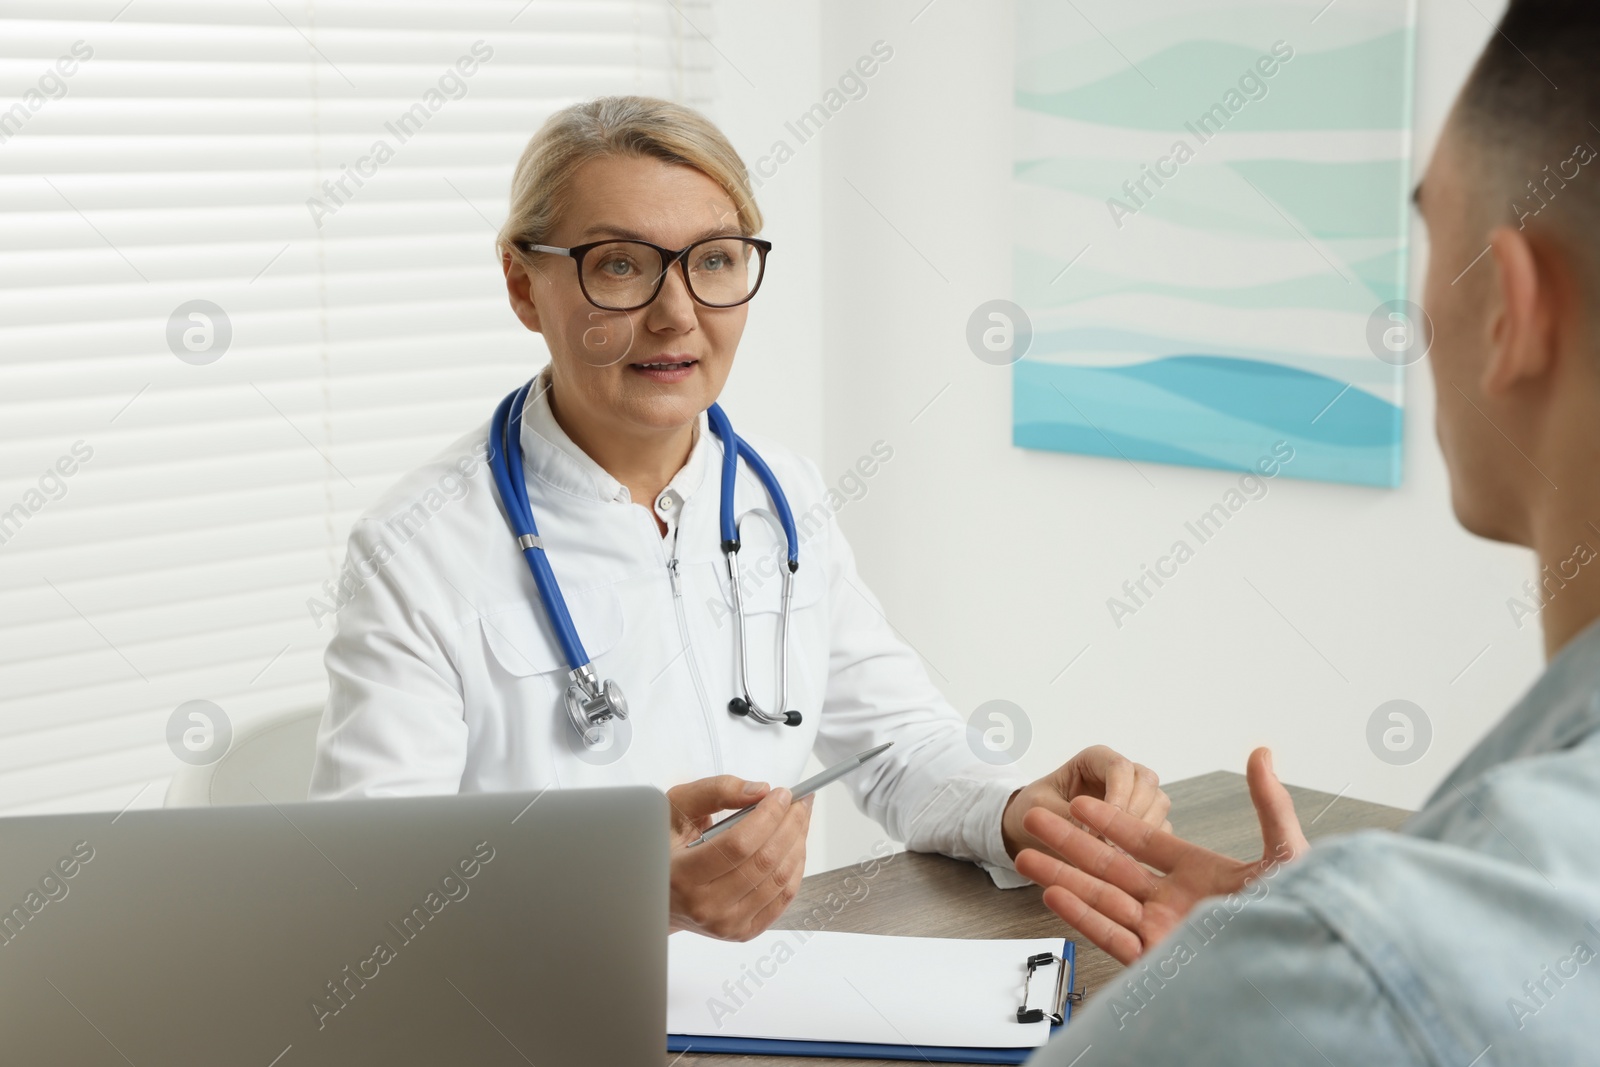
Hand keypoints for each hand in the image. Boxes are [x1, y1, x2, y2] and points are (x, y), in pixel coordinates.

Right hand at [664, 774, 812, 941]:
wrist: (660, 893)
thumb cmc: (666, 848)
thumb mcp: (677, 808)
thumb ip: (716, 791)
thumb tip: (759, 791)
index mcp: (682, 876)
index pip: (738, 845)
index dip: (768, 816)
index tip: (782, 794)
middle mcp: (704, 906)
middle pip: (764, 862)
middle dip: (791, 824)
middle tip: (799, 801)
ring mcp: (727, 924)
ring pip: (779, 880)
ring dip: (798, 843)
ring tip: (800, 819)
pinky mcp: (744, 931)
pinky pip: (783, 898)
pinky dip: (796, 867)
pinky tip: (795, 845)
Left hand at [1001, 745, 1168, 860]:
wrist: (1032, 830)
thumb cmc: (1034, 810)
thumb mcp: (1041, 810)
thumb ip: (1068, 817)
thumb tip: (1098, 836)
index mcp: (1094, 760)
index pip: (1119, 766)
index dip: (1119, 792)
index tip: (1107, 821)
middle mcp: (1120, 774)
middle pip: (1146, 780)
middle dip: (1136, 809)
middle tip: (1117, 841)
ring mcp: (1135, 797)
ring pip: (1159, 802)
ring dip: (1145, 827)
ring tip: (1121, 854)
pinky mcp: (1142, 822)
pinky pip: (1160, 829)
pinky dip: (1149, 845)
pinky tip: (1129, 862)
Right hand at [1014, 747, 1308, 964]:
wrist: (1310, 970)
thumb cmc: (1308, 917)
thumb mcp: (1288, 853)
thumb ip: (1270, 805)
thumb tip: (1262, 754)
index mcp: (1202, 877)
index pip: (1144, 843)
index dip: (1111, 822)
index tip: (1080, 804)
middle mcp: (1176, 905)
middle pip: (1111, 868)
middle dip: (1070, 844)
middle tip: (1036, 821)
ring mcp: (1165, 934)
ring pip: (1101, 900)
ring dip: (1062, 877)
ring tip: (1026, 856)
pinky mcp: (1159, 963)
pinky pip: (1111, 936)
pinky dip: (1081, 915)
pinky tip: (1054, 893)